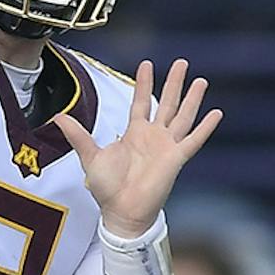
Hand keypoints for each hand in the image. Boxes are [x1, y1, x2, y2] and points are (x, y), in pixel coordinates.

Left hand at [55, 59, 221, 237]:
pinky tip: (216, 113)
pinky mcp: (177, 159)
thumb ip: (78, 135)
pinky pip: (194, 140)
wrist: (121, 212)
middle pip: (167, 103)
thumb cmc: (107, 189)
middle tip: (181, 62)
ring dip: (192, 99)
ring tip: (201, 80)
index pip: (141, 102)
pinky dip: (205, 127)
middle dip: (174, 82)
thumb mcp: (90, 157)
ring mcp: (167, 147)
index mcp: (134, 134)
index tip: (146, 63)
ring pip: (183, 116)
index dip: (144, 83)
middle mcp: (153, 137)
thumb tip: (57, 117)